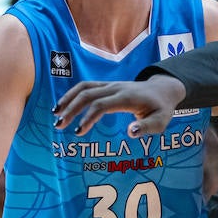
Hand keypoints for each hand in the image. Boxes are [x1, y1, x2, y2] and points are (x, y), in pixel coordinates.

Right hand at [53, 75, 186, 137]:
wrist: (162, 89)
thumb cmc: (161, 109)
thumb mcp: (160, 121)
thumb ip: (147, 128)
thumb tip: (130, 132)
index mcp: (126, 97)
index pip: (102, 105)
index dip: (88, 117)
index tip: (78, 132)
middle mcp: (115, 88)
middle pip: (88, 95)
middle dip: (71, 109)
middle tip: (58, 126)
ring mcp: (109, 85)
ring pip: (83, 88)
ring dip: (68, 100)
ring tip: (55, 115)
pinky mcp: (106, 85)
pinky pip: (85, 86)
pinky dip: (72, 95)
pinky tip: (62, 107)